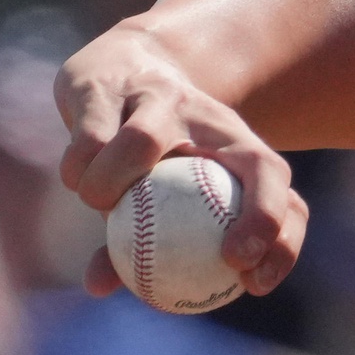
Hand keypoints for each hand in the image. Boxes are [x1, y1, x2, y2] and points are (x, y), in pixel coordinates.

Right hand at [55, 23, 307, 297]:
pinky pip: (90, 137)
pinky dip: (79, 168)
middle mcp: (213, 119)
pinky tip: (76, 179)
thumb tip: (100, 287)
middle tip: (223, 258)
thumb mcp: (154, 194)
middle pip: (255, 163)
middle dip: (258, 215)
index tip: (253, 280)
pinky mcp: (108, 85)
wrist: (122, 67)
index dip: (279, 231)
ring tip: (100, 203)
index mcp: (238, 145)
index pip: (277, 184)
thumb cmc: (148, 152)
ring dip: (112, 185)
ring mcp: (162, 97)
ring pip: (143, 142)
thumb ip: (137, 242)